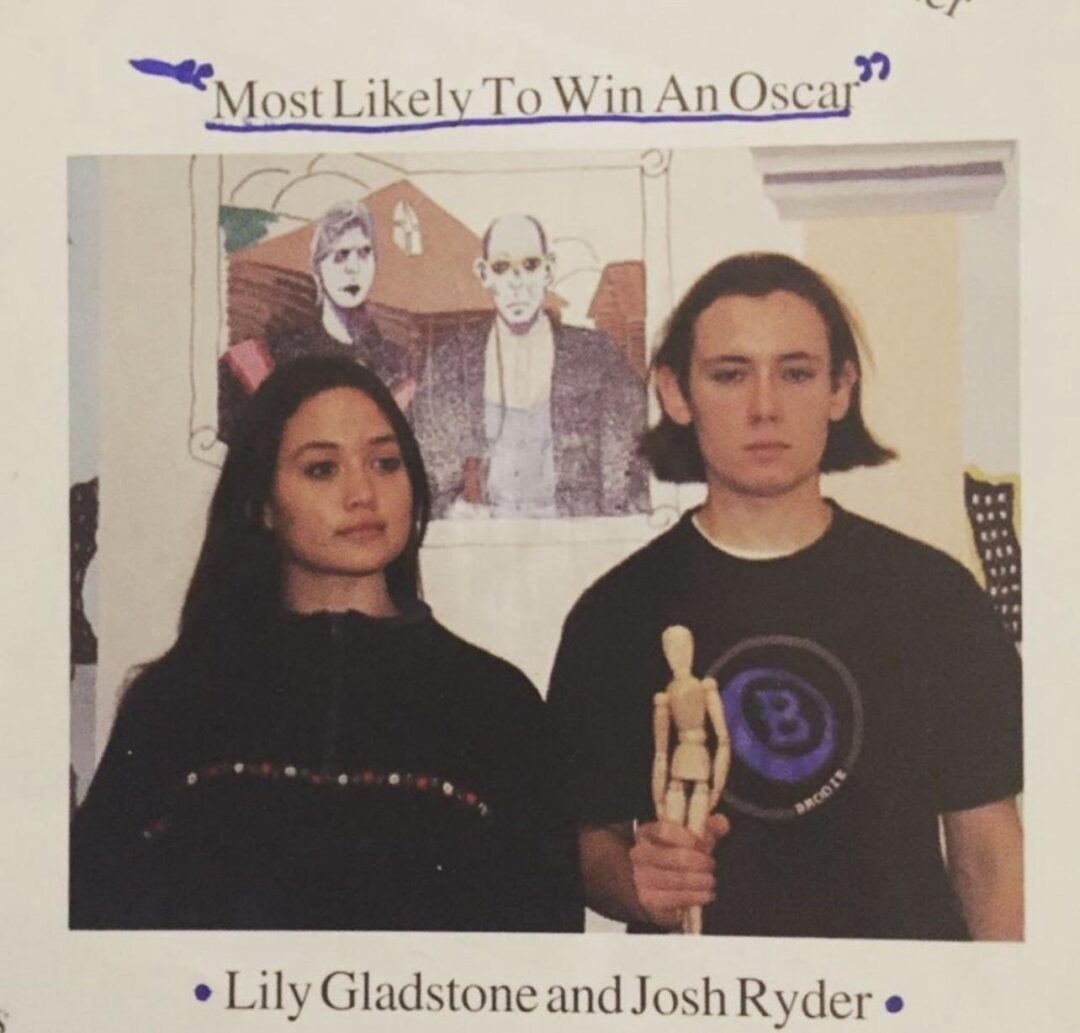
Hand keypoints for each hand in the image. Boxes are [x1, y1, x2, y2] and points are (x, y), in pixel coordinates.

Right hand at [629, 814, 729, 929]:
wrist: (657, 884)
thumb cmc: (677, 854)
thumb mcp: (692, 838)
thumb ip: (708, 828)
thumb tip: (721, 823)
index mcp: (648, 832)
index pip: (663, 830)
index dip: (685, 837)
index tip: (702, 844)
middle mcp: (640, 854)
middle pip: (672, 857)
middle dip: (699, 862)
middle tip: (711, 864)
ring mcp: (641, 877)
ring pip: (676, 879)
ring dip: (699, 880)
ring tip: (711, 880)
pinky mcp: (649, 899)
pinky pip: (675, 898)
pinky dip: (695, 896)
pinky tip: (707, 894)